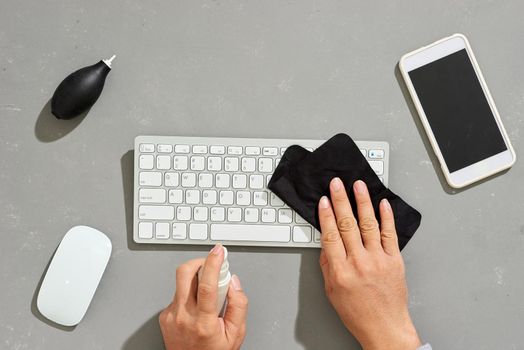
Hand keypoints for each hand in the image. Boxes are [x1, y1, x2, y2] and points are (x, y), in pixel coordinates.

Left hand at [159, 244, 247, 349]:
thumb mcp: (236, 334)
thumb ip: (238, 305)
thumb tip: (233, 283)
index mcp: (202, 323)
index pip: (207, 285)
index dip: (213, 263)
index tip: (219, 252)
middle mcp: (183, 317)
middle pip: (184, 273)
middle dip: (199, 262)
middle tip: (211, 265)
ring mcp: (170, 315)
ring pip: (181, 282)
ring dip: (196, 278)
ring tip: (208, 292)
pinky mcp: (164, 315)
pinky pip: (178, 293)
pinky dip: (190, 293)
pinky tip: (197, 305)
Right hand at [318, 178, 420, 349]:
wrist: (385, 327)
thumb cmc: (358, 313)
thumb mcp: (332, 291)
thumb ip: (328, 265)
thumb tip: (326, 242)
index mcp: (341, 271)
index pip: (330, 235)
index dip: (326, 215)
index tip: (323, 200)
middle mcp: (359, 262)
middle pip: (347, 224)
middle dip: (340, 200)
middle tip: (337, 184)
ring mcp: (379, 259)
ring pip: (368, 224)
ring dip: (362, 202)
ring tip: (358, 186)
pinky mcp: (395, 260)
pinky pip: (390, 234)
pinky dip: (386, 217)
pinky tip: (382, 204)